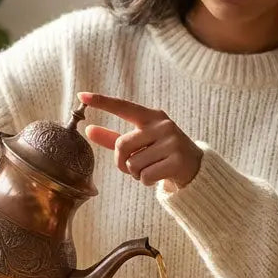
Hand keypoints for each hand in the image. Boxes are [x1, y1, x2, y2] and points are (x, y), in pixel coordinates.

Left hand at [79, 91, 201, 191]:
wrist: (195, 167)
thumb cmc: (161, 153)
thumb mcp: (140, 142)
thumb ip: (114, 137)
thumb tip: (89, 130)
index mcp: (152, 116)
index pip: (123, 106)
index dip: (102, 102)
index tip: (82, 96)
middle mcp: (162, 125)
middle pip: (121, 145)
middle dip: (121, 162)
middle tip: (133, 167)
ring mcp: (171, 142)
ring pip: (133, 164)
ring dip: (136, 174)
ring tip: (151, 169)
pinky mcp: (177, 161)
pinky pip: (145, 176)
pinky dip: (146, 181)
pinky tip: (158, 176)